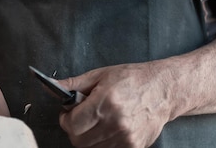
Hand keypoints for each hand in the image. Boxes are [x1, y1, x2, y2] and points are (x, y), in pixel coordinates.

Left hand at [58, 62, 172, 147]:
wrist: (162, 90)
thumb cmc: (131, 78)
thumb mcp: (101, 74)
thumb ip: (75, 84)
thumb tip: (53, 87)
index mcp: (105, 102)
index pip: (72, 124)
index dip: (65, 119)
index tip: (67, 113)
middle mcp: (115, 122)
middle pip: (79, 141)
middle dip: (74, 130)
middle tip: (80, 117)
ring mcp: (126, 138)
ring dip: (88, 137)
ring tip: (97, 120)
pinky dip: (103, 143)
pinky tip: (108, 128)